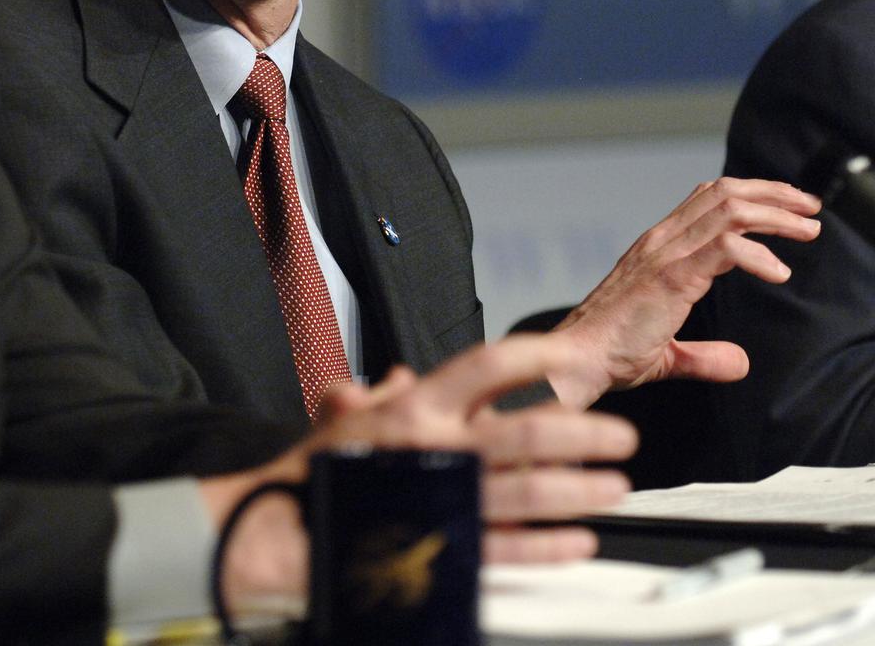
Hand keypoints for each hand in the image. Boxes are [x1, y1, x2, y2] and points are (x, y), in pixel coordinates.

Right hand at [203, 334, 637, 612]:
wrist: (283, 531)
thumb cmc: (318, 471)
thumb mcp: (347, 418)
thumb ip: (382, 394)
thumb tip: (402, 374)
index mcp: (414, 407)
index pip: (487, 365)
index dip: (535, 357)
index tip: (569, 358)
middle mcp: (434, 447)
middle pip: (527, 431)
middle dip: (586, 433)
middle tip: (622, 437)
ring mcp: (443, 499)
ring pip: (530, 491)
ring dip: (581, 489)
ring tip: (615, 486)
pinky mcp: (445, 550)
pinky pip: (511, 548)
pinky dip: (551, 545)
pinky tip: (580, 541)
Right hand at [546, 177, 821, 408]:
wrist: (578, 359)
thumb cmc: (608, 354)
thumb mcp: (666, 354)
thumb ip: (704, 355)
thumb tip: (739, 361)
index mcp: (657, 249)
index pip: (706, 200)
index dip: (751, 196)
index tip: (786, 208)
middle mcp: (660, 242)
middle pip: (723, 193)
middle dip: (774, 195)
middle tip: (809, 208)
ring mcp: (664, 255)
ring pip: (729, 211)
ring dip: (776, 215)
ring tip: (808, 228)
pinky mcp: (670, 276)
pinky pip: (725, 248)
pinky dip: (758, 254)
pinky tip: (779, 273)